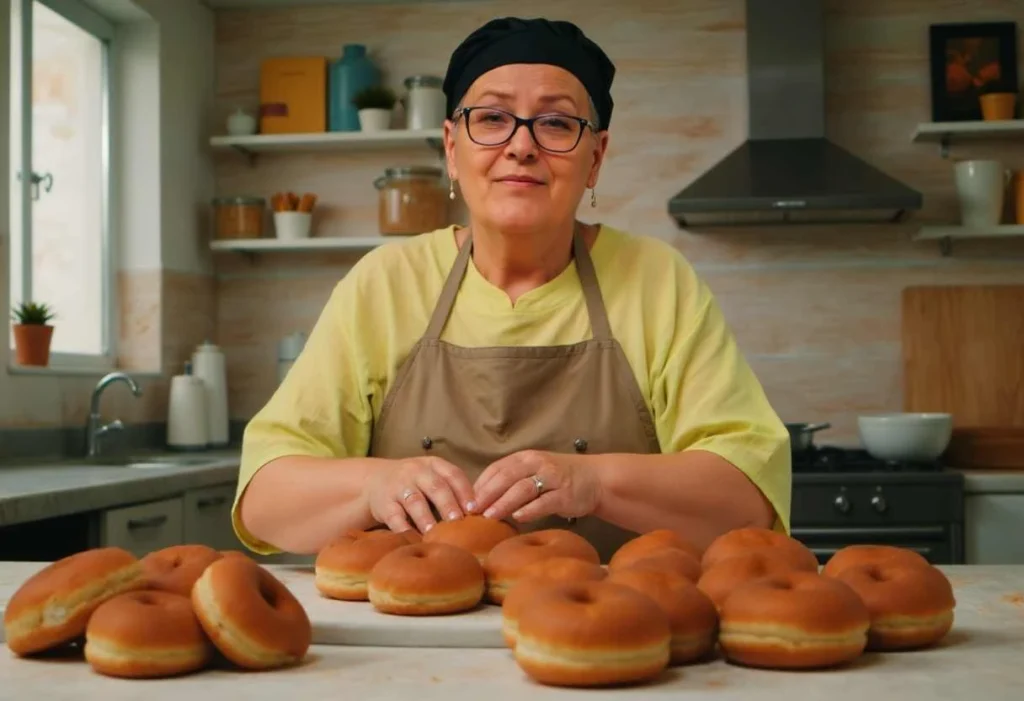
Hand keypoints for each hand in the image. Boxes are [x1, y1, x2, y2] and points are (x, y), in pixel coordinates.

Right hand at [364, 457, 476, 533]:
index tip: (475, 508)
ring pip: (414, 502)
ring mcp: (398, 487)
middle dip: (448, 504)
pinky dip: (403, 528)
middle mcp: (416, 472)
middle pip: (435, 487)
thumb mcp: (432, 477)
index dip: (465, 491)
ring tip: (435, 532)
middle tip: (458, 521)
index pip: (453, 474)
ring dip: (426, 517)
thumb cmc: (414, 483)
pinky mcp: (384, 504)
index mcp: (433, 465)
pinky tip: (413, 538)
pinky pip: (394, 517)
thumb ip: (452, 489)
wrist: (374, 480)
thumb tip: (482, 512)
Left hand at [471, 450, 601, 522]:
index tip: (466, 501)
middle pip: (506, 477)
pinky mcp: (565, 494)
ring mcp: (552, 478)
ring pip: (523, 489)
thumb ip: (511, 482)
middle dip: (487, 494)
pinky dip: (530, 510)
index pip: (497, 468)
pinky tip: (517, 518)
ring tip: (489, 516)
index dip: (480, 485)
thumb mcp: (533, 473)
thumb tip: (481, 502)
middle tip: (472, 511)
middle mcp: (537, 464)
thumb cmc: (558, 479)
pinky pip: (544, 502)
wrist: (595, 479)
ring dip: (504, 503)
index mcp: (525, 458)